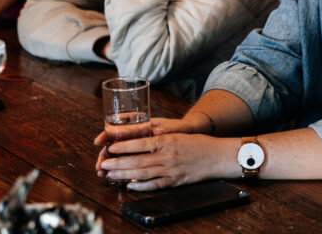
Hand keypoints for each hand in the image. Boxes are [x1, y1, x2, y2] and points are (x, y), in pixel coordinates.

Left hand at [97, 132, 234, 190]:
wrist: (217, 156)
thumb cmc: (199, 143)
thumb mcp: (178, 135)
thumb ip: (160, 139)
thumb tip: (139, 143)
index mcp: (167, 141)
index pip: (140, 144)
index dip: (123, 146)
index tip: (110, 148)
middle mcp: (167, 156)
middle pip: (137, 161)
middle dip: (118, 163)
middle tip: (104, 164)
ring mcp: (170, 170)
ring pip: (142, 174)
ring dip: (124, 175)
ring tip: (111, 175)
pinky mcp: (175, 181)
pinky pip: (154, 185)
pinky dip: (140, 187)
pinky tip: (130, 186)